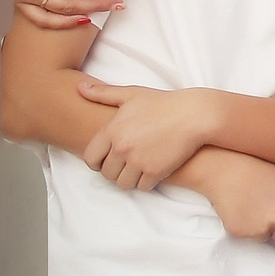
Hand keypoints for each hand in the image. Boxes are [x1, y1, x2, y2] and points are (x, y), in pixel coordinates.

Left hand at [76, 79, 214, 190]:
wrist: (195, 114)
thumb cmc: (164, 103)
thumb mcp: (132, 94)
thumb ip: (103, 94)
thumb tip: (79, 88)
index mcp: (112, 130)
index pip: (90, 158)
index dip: (96, 162)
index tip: (106, 160)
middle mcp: (122, 147)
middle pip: (106, 173)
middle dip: (114, 172)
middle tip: (125, 166)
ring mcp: (138, 161)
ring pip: (122, 184)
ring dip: (129, 180)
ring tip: (137, 171)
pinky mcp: (156, 171)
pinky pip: (142, 187)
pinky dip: (146, 182)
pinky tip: (153, 172)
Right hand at [180, 148, 274, 240]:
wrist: (223, 170)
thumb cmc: (253, 168)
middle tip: (260, 203)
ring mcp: (263, 228)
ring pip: (267, 235)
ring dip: (261, 226)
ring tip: (250, 206)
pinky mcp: (244, 233)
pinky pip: (249, 236)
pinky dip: (246, 227)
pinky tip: (240, 210)